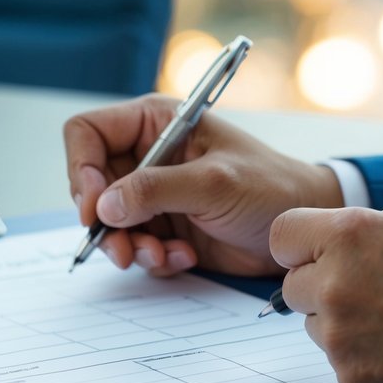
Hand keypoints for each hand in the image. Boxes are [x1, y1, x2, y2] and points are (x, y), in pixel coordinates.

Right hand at [64, 94, 342, 276]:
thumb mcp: (213, 183)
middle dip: (104, 221)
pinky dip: (152, 259)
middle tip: (123, 248)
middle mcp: (147, 155)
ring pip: (108, 222)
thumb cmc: (270, 187)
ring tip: (160, 257)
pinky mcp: (163, 227)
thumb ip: (156, 190)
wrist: (300, 226)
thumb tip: (105, 206)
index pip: (88, 132)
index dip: (82, 168)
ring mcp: (153, 194)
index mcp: (155, 123)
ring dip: (128, 246)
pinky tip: (183, 258)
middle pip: (91, 184)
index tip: (96, 206)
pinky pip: (134, 245)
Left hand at [270, 208, 382, 382]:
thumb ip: (379, 233)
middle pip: (293, 286)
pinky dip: (363, 360)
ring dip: (340, 326)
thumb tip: (348, 243)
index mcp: (351, 235)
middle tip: (365, 293)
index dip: (299, 246)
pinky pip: (339, 364)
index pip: (282, 236)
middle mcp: (334, 284)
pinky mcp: (351, 380)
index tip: (314, 254)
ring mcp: (339, 337)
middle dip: (320, 288)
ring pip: (314, 327)